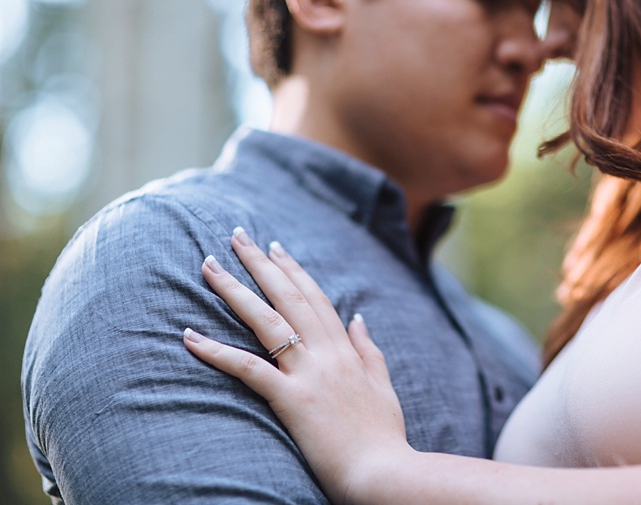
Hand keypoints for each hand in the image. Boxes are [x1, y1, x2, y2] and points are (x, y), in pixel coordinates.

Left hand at [182, 228, 409, 502]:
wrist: (383, 472)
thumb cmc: (382, 435)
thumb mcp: (382, 384)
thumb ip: (369, 350)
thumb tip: (358, 319)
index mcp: (345, 349)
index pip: (315, 298)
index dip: (293, 271)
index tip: (275, 247)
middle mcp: (326, 352)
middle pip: (288, 297)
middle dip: (260, 263)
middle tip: (236, 236)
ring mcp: (308, 373)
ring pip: (266, 321)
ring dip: (234, 290)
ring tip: (208, 266)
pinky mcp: (292, 399)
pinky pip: (248, 368)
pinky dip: (217, 350)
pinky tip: (189, 335)